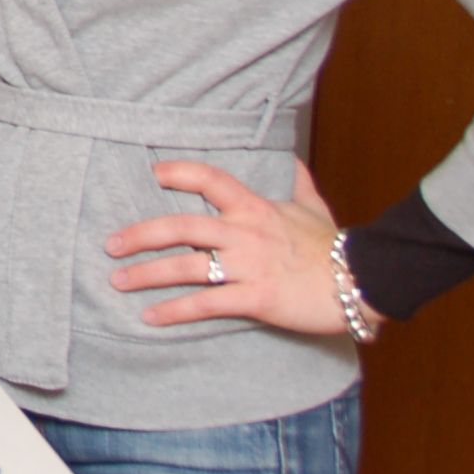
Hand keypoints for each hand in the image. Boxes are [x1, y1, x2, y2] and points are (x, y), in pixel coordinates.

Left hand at [105, 159, 381, 337]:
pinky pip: (206, 304)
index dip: (180, 173)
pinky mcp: (256, 298)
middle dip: (140, 235)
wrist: (363, 282)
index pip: (211, 180)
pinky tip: (151, 317)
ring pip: (186, 267)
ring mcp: (249, 266)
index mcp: (256, 208)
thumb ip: (298, 181)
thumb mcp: (315, 206)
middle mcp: (246, 233)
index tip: (152, 174)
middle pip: (181, 227)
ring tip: (118, 281)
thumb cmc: (335, 246)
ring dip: (146, 275)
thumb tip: (292, 157)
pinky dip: (175, 311)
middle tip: (110, 244)